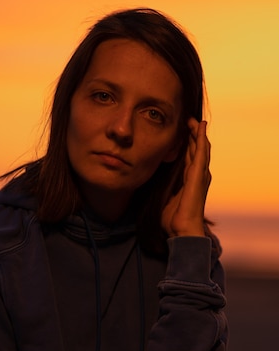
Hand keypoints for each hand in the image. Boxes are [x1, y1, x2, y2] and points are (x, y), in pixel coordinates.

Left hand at [161, 119, 210, 237]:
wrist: (181, 230)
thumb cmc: (172, 218)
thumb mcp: (163, 196)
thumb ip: (161, 185)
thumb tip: (148, 177)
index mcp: (189, 180)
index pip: (189, 157)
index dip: (187, 143)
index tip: (181, 131)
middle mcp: (198, 176)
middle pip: (197, 149)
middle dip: (193, 134)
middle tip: (189, 120)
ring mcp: (200, 175)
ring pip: (201, 148)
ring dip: (197, 133)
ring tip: (194, 120)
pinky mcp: (199, 175)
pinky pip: (202, 152)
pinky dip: (201, 138)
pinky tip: (200, 127)